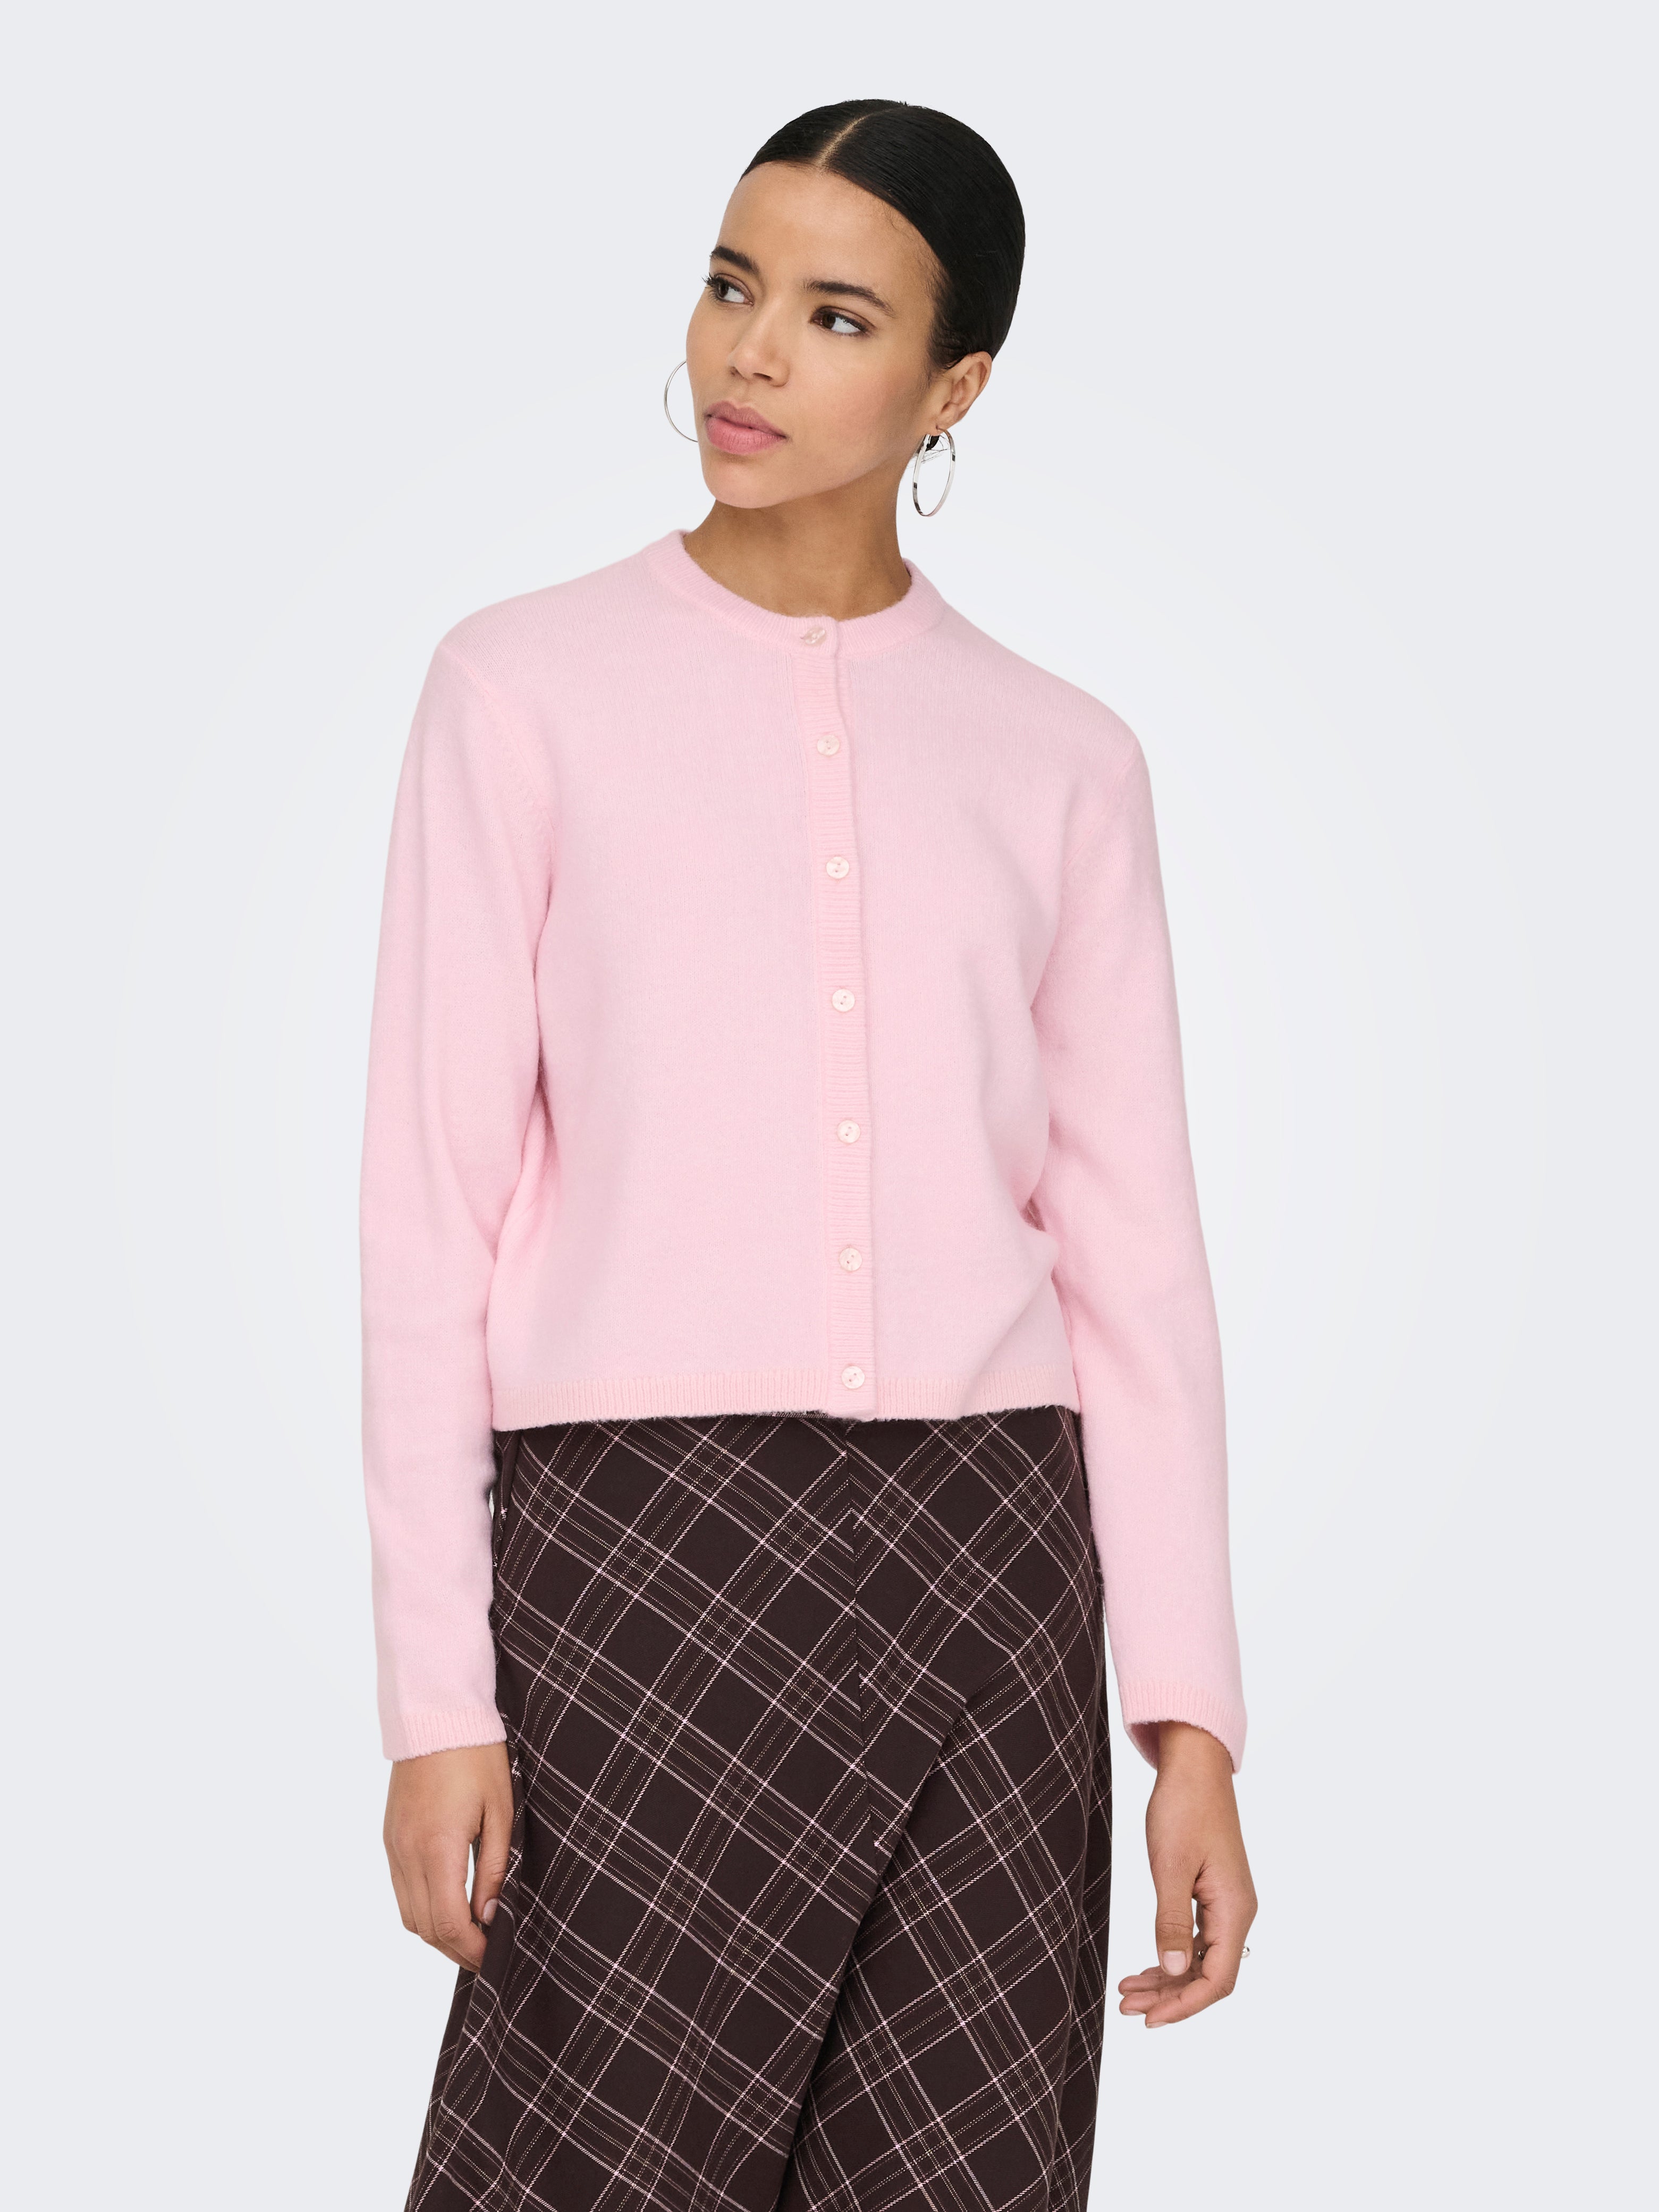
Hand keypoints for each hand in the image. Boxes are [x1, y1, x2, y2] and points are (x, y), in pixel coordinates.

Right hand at [384, 1742, 513, 1970]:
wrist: (435, 1716)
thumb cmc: (477, 1758)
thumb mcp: (501, 1812)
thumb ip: (495, 1868)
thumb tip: (489, 1915)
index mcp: (437, 1848)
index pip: (449, 1923)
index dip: (473, 1949)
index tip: (497, 1956)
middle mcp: (407, 1854)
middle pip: (424, 1928)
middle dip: (456, 1950)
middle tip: (488, 1954)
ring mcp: (393, 1847)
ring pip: (408, 1914)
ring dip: (437, 1933)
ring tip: (471, 1934)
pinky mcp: (390, 1838)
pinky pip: (400, 1891)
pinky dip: (422, 1909)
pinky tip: (447, 1904)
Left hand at [1118, 1720, 1255, 2027]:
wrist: (1194, 1766)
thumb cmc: (1183, 1808)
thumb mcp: (1170, 1865)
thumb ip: (1171, 1920)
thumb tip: (1174, 1971)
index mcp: (1234, 1909)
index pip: (1217, 1979)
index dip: (1185, 2005)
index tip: (1150, 2019)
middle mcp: (1236, 1912)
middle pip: (1209, 1976)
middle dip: (1170, 1997)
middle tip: (1127, 2008)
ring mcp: (1226, 1903)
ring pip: (1200, 1959)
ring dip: (1166, 1980)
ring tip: (1127, 1993)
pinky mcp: (1212, 1893)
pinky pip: (1195, 1939)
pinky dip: (1170, 1955)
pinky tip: (1145, 1965)